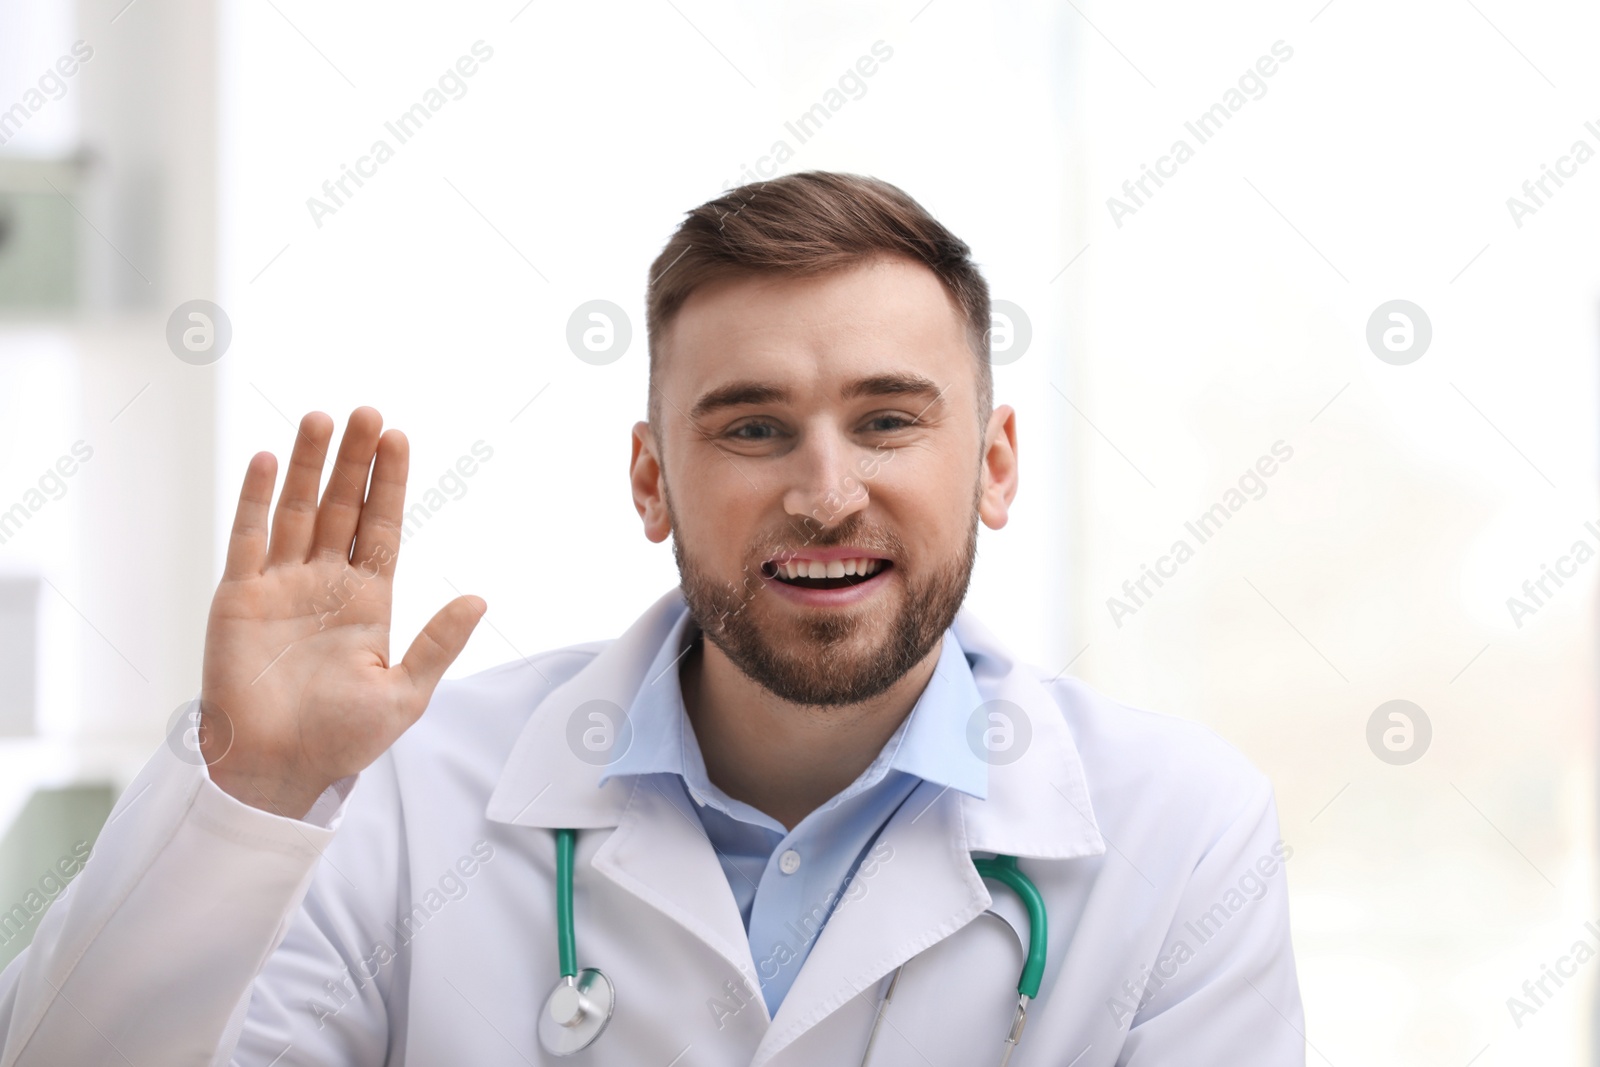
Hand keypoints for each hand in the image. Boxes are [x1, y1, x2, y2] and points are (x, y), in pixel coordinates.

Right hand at [199, 407, 485, 818]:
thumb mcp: (405, 694)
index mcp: (369, 600)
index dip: (389, 483)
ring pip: (298, 511)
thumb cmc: (343, 740)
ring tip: (323, 419)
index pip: (381, 527)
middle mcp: (325, 583)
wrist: (278, 770)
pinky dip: (257, 498)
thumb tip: (480, 599)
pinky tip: (271, 460)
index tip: (399, 437)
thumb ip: (439, 643)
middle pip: (343, 507)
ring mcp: (281, 585)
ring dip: (310, 466)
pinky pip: (249, 538)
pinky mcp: (239, 597)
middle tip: (367, 412)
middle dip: (355, 461)